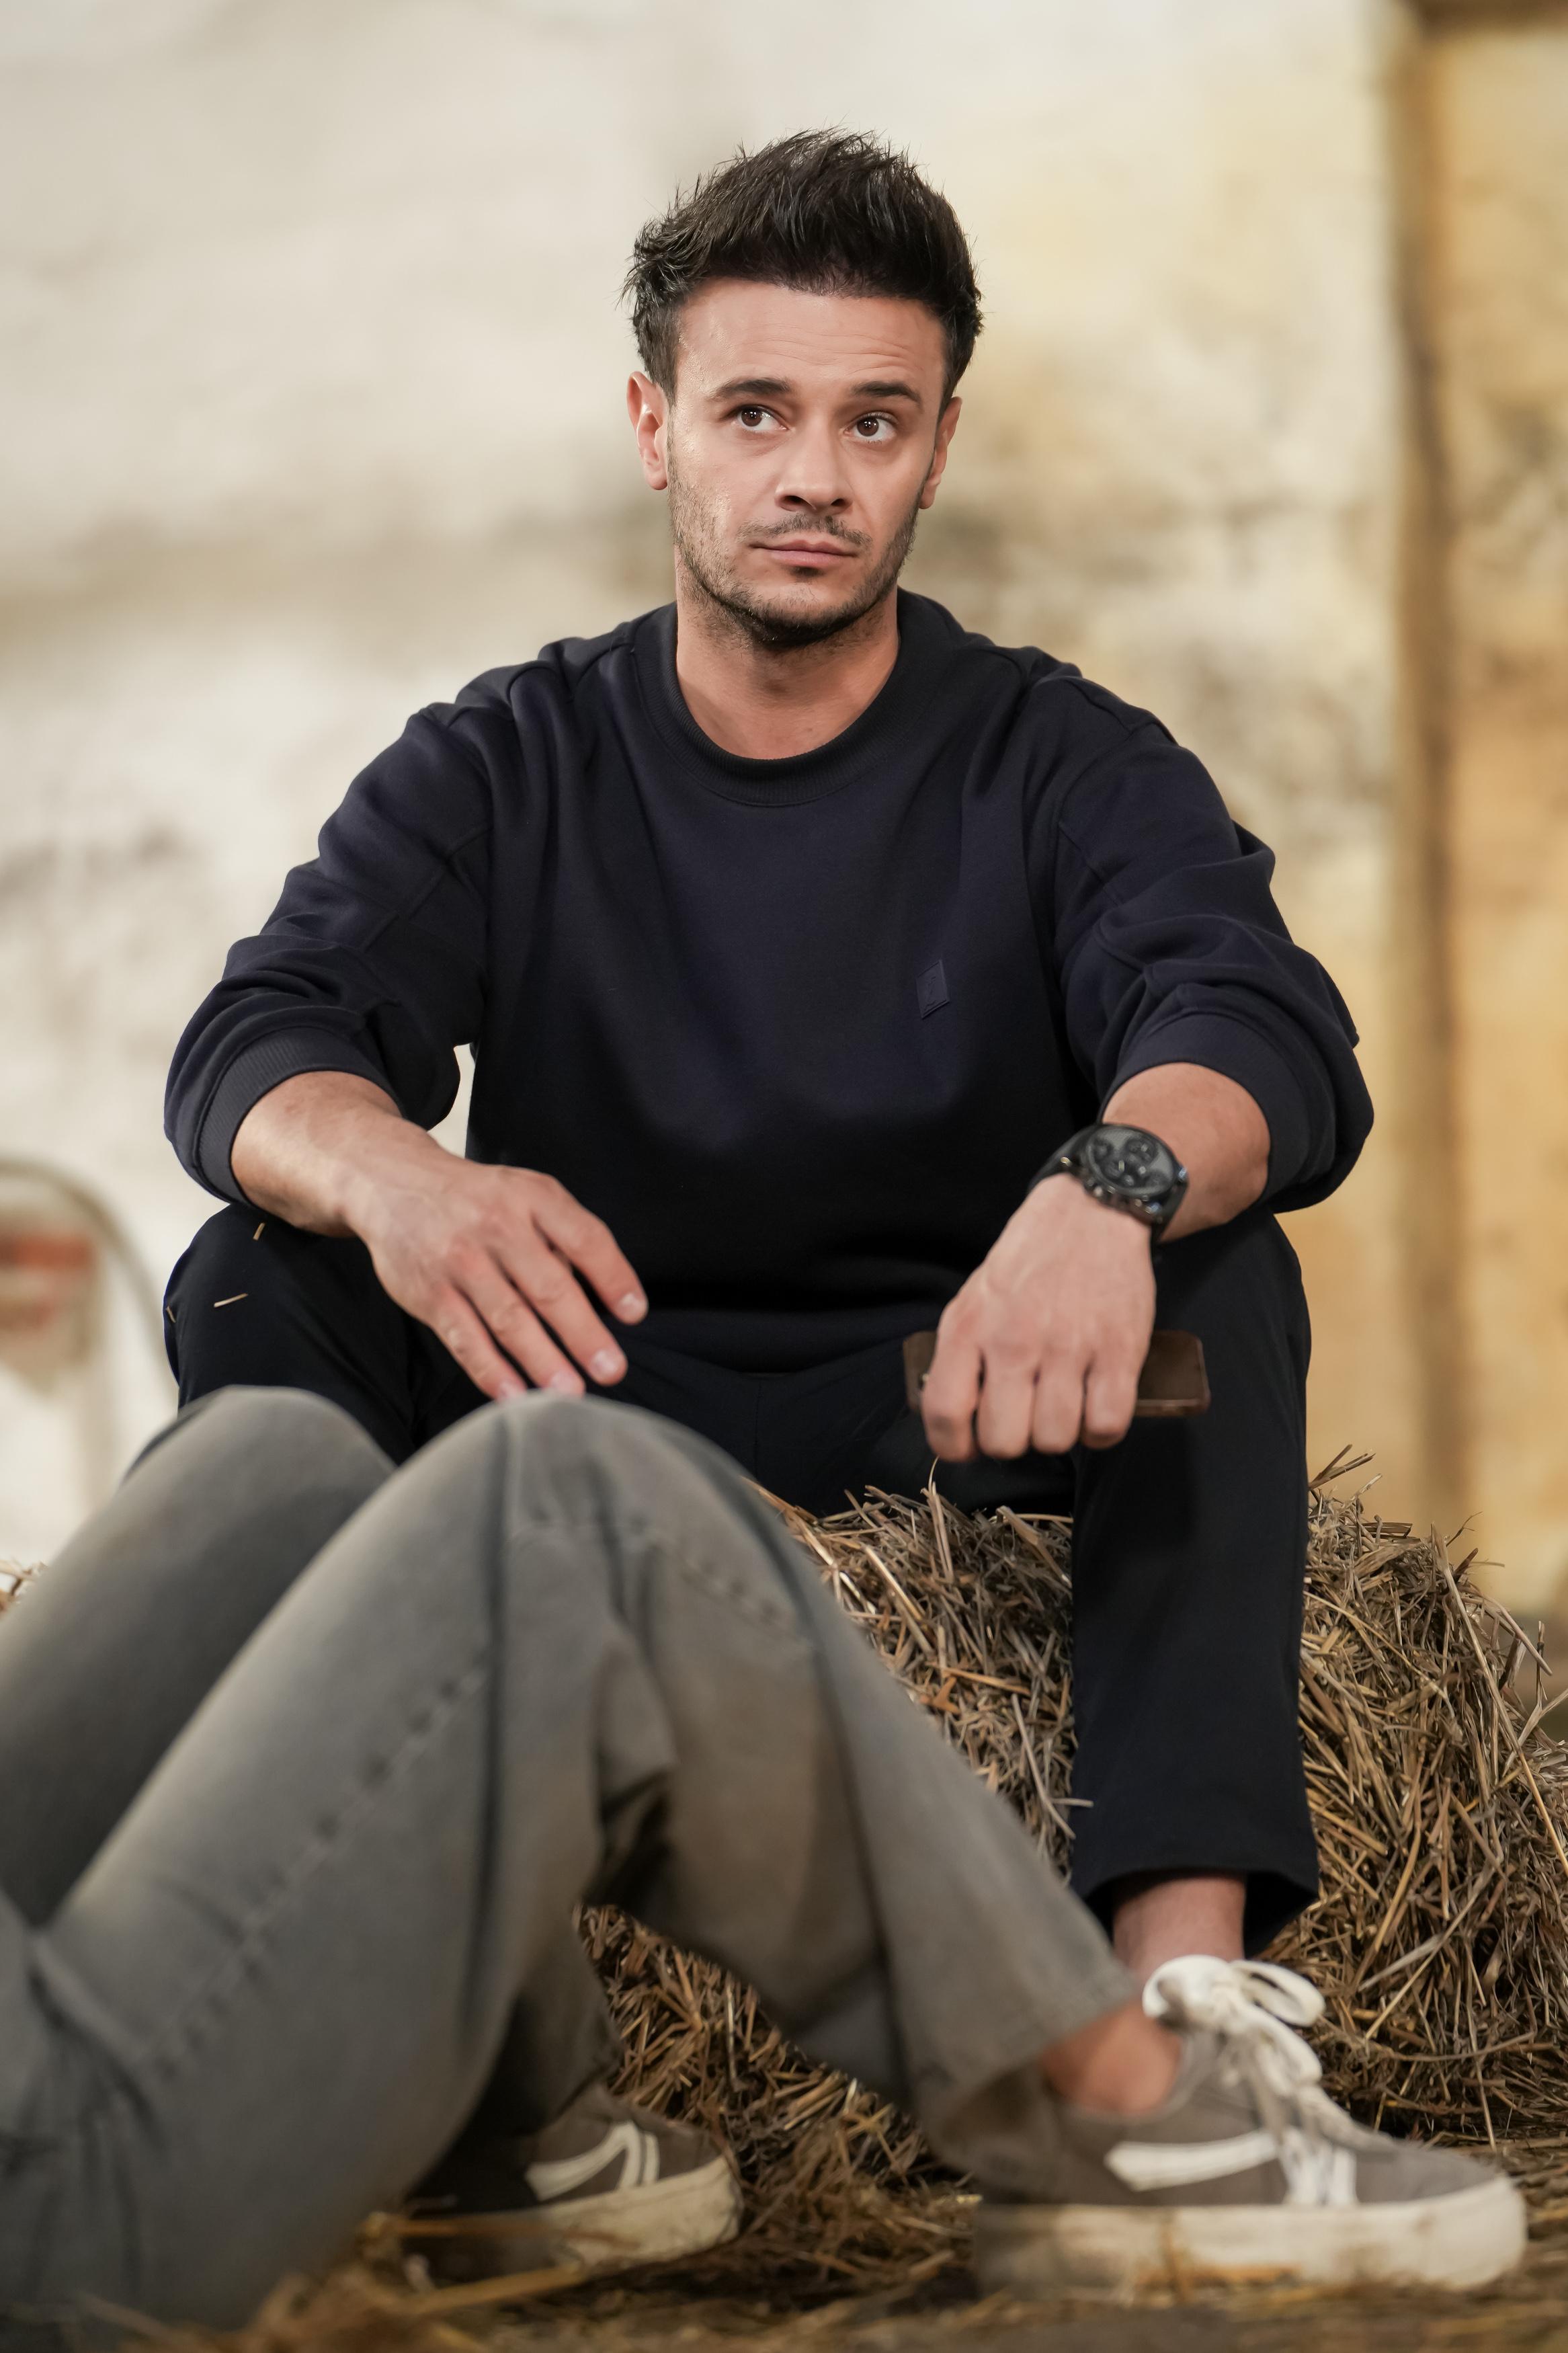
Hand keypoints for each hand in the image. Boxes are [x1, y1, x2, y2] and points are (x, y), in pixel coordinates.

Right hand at [232, 1072, 646, 1399]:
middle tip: (612, 1369)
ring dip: (542, 1360)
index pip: (584, 1238)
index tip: (634, 1314)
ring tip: (571, 1394)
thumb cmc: (477, 1199)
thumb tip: (600, 1297)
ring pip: (508, 1319)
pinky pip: (465, 1338)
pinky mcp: (430, 1294)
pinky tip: (514, 1395)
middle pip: (549, 1287)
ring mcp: (460, 1262)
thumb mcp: (525, 1193)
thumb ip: (563, 1236)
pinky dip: (490, 1370)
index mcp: (532, 1198)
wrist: (392, 1184)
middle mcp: (497, 1227)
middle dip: (584, 1334)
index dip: (613, 1277)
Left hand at [921, 1177, 1154, 1460]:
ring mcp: (1069, 1347)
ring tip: (1062, 1405)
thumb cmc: (1028, 1263)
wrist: (1090, 1214)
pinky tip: (1094, 1407)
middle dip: (1013, 1441)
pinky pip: (1107, 1426)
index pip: (945, 1414)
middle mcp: (1014, 1341)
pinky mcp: (1119, 1351)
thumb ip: (959, 1356)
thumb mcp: (974, 1299)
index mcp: (969, 1328)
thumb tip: (956, 1423)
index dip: (955, 1447)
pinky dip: (1101, 1430)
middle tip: (1024, 1417)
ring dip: (1059, 1434)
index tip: (970, 1446)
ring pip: (1056, 1440)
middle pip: (1004, 1442)